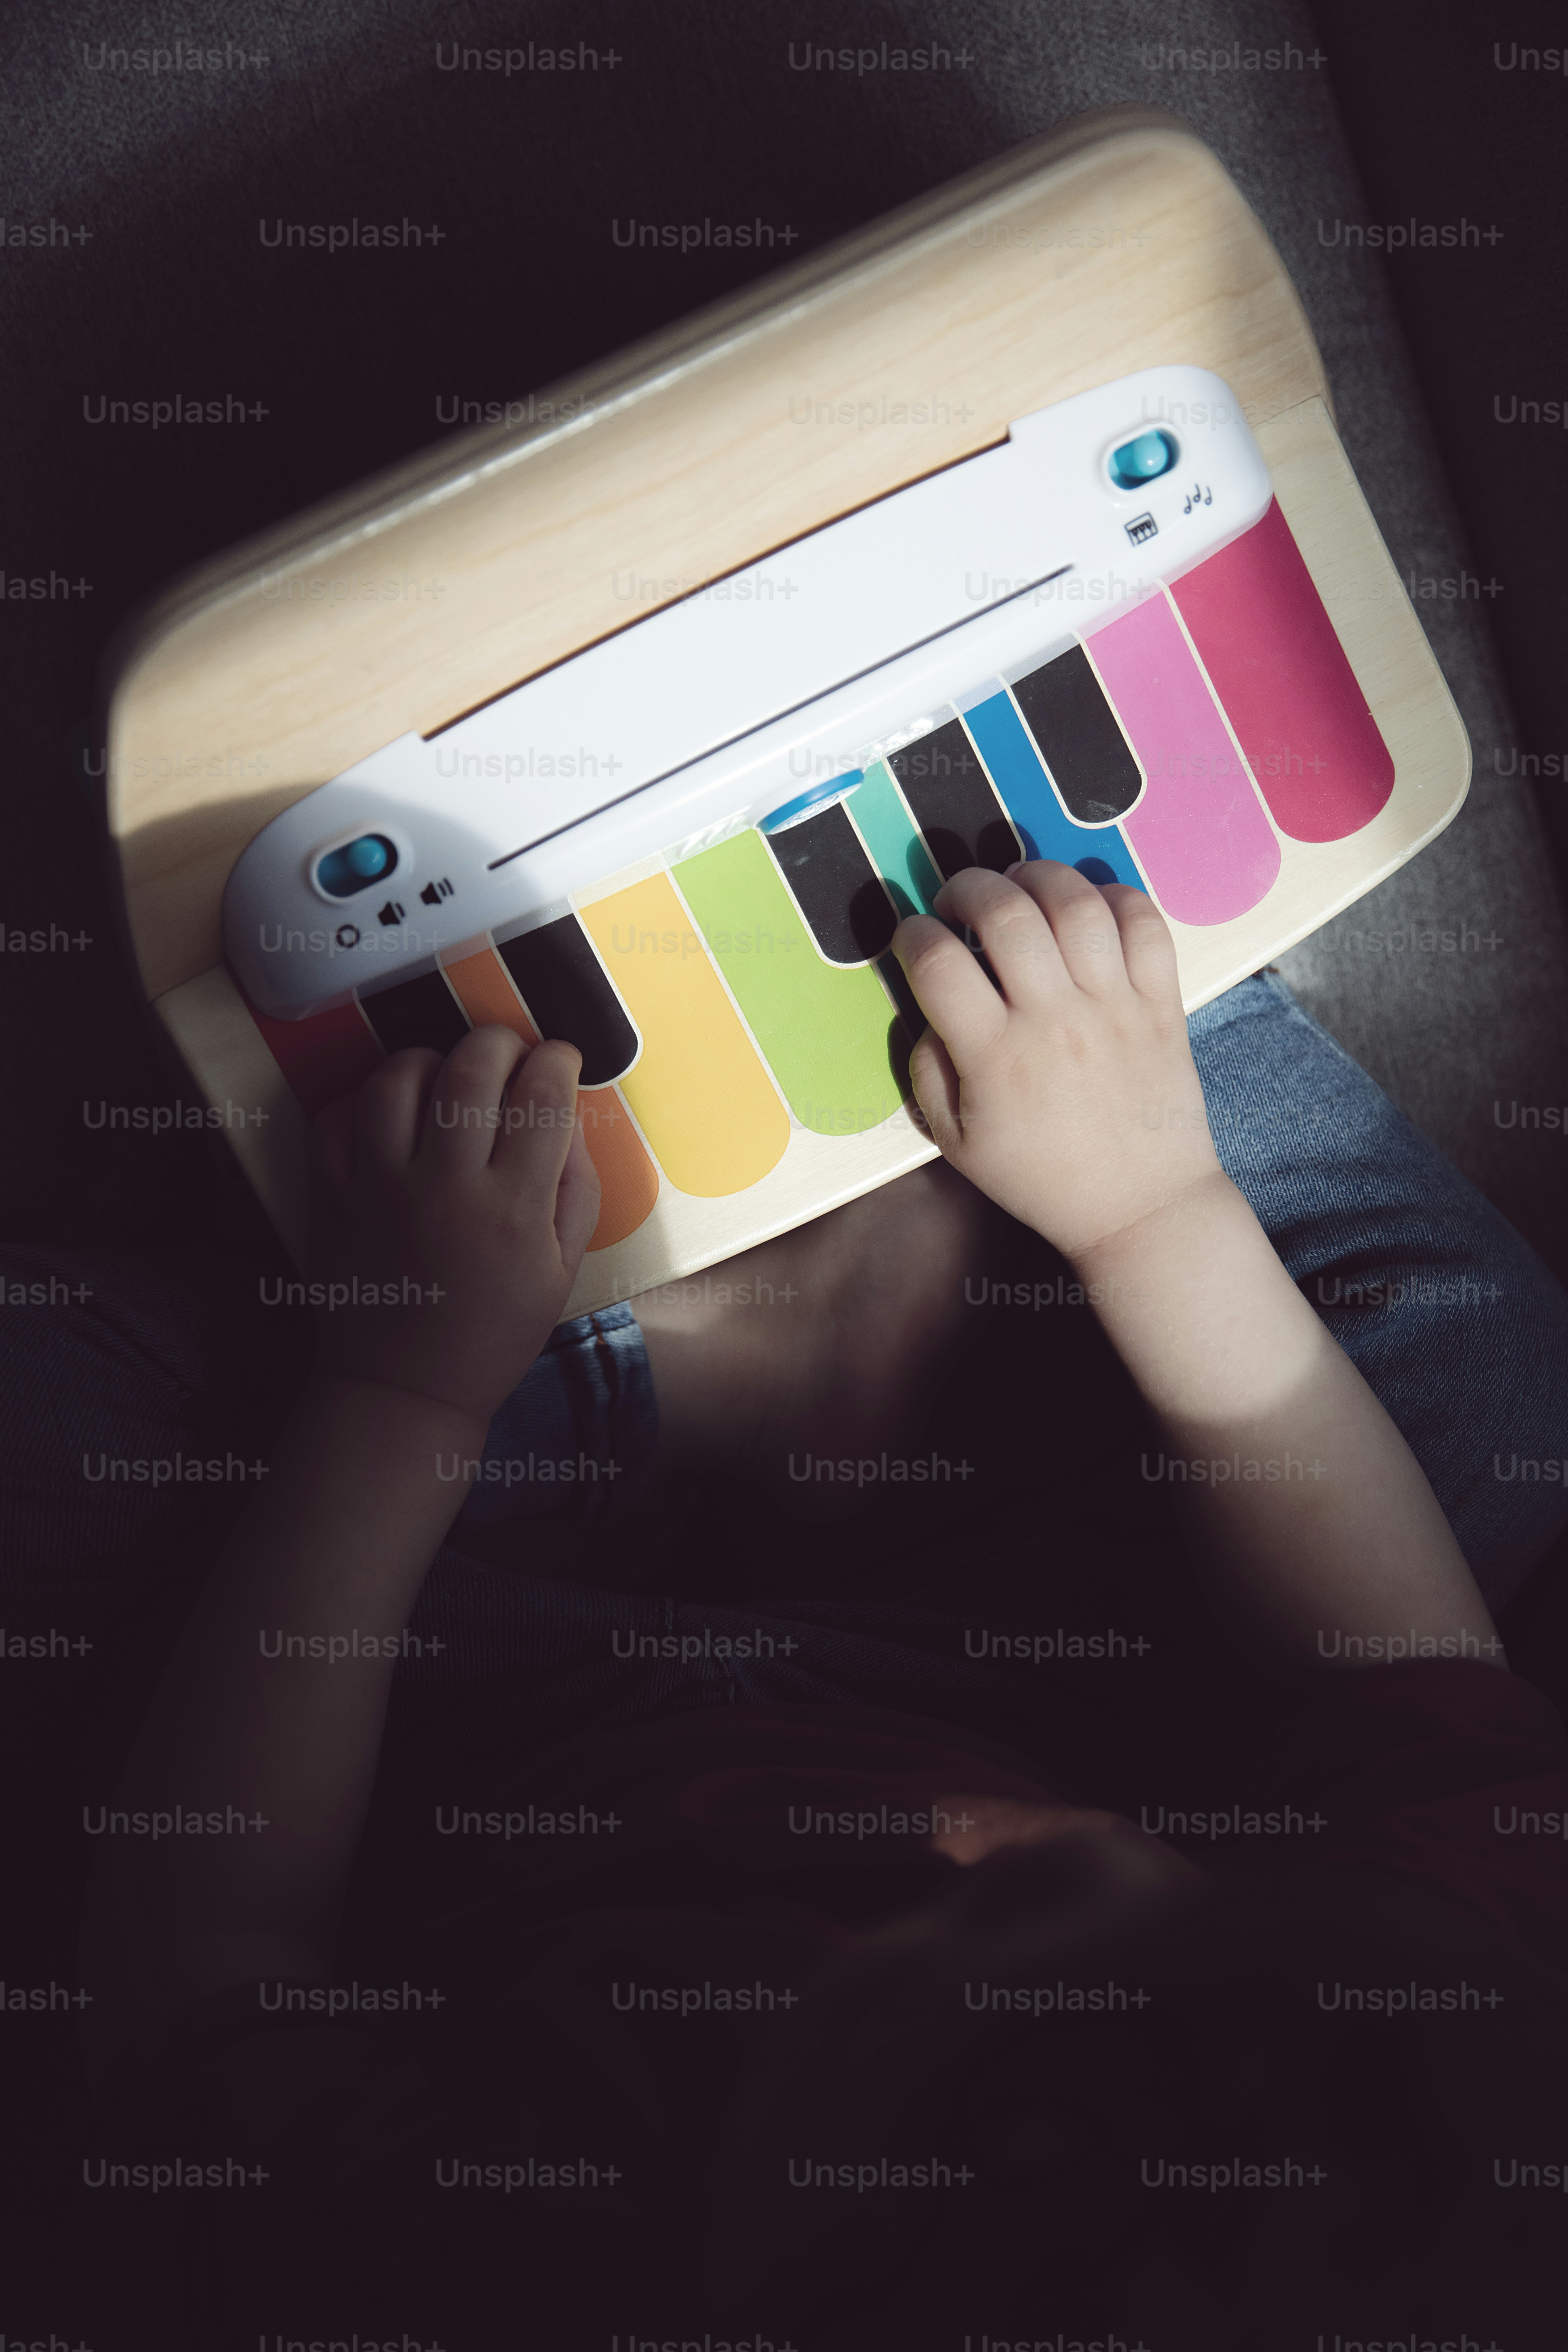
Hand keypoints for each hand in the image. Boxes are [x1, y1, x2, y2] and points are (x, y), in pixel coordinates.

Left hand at [307, 1026, 600, 1425]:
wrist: (405, 1390)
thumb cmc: (493, 1332)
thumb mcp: (561, 1269)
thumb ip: (574, 1187)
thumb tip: (566, 1112)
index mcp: (513, 1207)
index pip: (543, 1096)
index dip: (558, 1060)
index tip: (559, 1059)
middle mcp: (445, 1186)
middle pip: (472, 1066)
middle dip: (501, 1040)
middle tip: (509, 1053)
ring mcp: (379, 1186)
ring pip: (398, 1076)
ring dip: (430, 1059)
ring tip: (444, 1077)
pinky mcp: (329, 1196)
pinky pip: (336, 1115)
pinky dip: (362, 1098)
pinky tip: (389, 1113)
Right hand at [891, 861, 1223, 1261]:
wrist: (1140, 1208)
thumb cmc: (1042, 1179)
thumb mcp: (957, 1144)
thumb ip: (929, 1072)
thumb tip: (931, 1011)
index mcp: (996, 1057)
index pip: (937, 963)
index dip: (912, 935)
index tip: (913, 937)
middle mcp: (1056, 1019)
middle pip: (1005, 913)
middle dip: (968, 886)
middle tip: (959, 900)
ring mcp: (1115, 1005)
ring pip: (1076, 903)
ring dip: (1038, 875)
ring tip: (1020, 885)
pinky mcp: (1162, 1003)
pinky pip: (1145, 923)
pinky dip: (1115, 897)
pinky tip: (1089, 906)